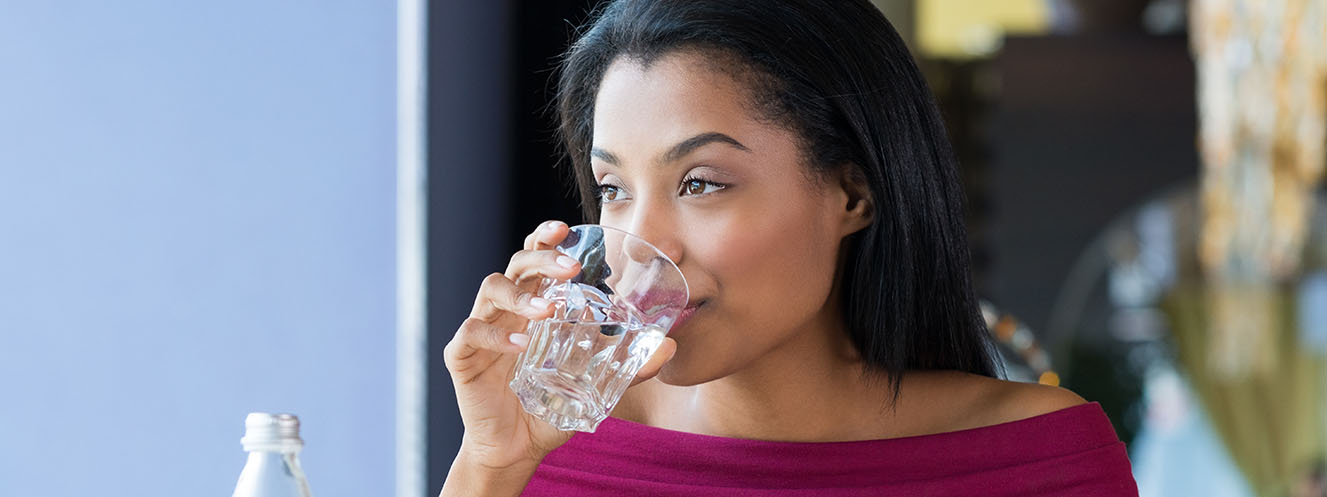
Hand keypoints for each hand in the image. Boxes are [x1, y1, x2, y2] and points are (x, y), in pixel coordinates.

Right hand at [443, 220, 677, 471]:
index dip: (545, 239)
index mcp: (533, 306)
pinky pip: (472, 333)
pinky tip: (521, 346)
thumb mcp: (596, 386)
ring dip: (521, 295)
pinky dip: (496, 336)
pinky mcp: (462, 357)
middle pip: (516, 265)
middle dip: (542, 257)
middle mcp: (506, 311)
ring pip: (491, 289)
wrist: (517, 449)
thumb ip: (630, 367)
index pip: (536, 259)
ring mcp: (482, 330)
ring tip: (547, 310)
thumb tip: (670, 348)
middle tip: (571, 267)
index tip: (565, 229)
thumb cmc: (551, 407)